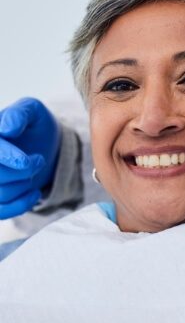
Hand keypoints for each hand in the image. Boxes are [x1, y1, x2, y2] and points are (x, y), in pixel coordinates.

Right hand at [0, 98, 60, 218]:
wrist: (43, 145)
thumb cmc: (35, 125)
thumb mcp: (32, 111)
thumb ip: (19, 114)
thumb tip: (6, 129)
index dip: (4, 156)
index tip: (26, 162)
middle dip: (21, 172)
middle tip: (39, 160)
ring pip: (0, 194)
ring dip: (25, 185)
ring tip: (36, 169)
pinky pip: (1, 211)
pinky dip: (21, 205)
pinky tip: (35, 193)